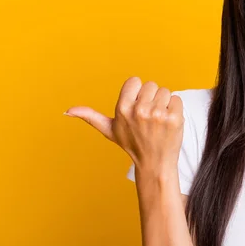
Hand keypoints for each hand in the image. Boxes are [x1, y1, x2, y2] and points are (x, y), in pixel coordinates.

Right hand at [64, 77, 183, 174]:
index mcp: (122, 109)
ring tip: (159, 121)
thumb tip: (67, 111)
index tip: (137, 107)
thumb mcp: (109, 130)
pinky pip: (177, 99)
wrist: (154, 164)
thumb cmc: (132, 144)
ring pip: (165, 91)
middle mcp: (139, 110)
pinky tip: (169, 123)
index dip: (137, 93)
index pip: (135, 81)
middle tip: (149, 118)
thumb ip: (90, 116)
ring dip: (164, 104)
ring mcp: (157, 114)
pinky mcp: (174, 118)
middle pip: (151, 85)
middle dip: (151, 98)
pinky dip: (175, 109)